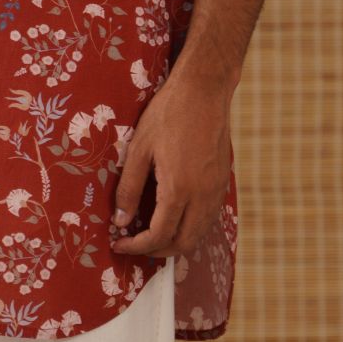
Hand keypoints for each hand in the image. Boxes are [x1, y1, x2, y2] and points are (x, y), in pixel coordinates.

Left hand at [109, 63, 233, 259]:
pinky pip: (208, 219)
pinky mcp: (223, 182)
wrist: (204, 90)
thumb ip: (128, 189)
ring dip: (176, 241)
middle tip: (134, 243)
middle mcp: (202, 196)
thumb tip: (121, 221)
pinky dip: (190, 228)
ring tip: (151, 234)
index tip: (119, 244)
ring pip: (199, 234)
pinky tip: (173, 216)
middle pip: (183, 244)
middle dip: (157, 251)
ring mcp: (216, 190)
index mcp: (179, 190)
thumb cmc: (167, 115)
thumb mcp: (138, 149)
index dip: (136, 247)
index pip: (159, 236)